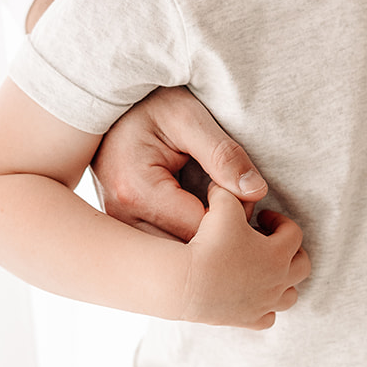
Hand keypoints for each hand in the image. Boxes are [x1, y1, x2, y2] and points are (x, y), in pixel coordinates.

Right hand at [91, 86, 267, 241]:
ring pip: (175, 262)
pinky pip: (164, 253)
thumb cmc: (151, 104)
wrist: (110, 104)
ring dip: (204, 244)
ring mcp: (119, 230)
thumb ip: (223, 154)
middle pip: (186, 254)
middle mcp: (121, 219)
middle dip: (221, 237)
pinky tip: (202, 222)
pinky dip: (188, 244)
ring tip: (222, 214)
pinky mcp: (125, 233)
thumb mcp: (189, 117)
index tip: (244, 194)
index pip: (200, 228)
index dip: (234, 218)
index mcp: (136, 190)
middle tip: (239, 208)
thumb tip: (256, 191)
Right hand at [181, 188, 308, 327]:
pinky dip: (265, 308)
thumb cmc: (209, 243)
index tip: (262, 217)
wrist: (188, 283)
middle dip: (290, 251)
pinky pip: (268, 318)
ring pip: (290, 296)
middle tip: (269, 242)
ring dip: (283, 280)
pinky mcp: (248, 320)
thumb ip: (231, 190)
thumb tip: (227, 182)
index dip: (279, 221)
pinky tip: (252, 296)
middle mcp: (278, 280)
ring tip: (264, 269)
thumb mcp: (223, 206)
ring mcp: (265, 303)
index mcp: (279, 253)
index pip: (294, 232)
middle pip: (302, 266)